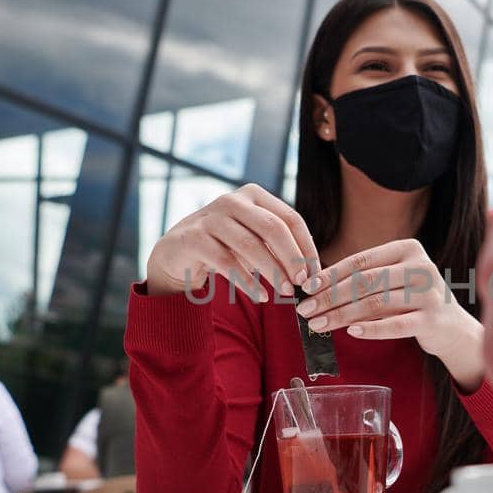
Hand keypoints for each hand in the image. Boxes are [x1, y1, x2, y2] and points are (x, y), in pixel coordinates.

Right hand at [145, 184, 320, 299]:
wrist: (177, 253)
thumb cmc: (224, 246)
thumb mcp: (253, 239)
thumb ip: (278, 246)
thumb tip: (312, 267)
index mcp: (253, 195)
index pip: (290, 218)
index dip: (306, 246)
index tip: (315, 272)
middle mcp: (232, 200)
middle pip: (273, 228)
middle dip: (292, 257)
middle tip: (303, 282)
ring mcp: (211, 217)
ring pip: (251, 245)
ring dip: (273, 271)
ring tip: (286, 292)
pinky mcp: (194, 238)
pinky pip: (227, 263)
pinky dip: (247, 282)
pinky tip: (261, 296)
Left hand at [297, 238, 483, 390]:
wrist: (451, 326)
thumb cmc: (412, 300)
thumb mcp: (394, 280)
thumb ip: (364, 279)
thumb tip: (316, 288)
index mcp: (408, 249)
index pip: (361, 260)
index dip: (331, 274)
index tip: (308, 287)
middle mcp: (421, 267)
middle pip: (366, 281)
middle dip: (331, 297)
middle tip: (306, 310)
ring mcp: (429, 293)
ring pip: (376, 303)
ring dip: (342, 315)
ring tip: (319, 324)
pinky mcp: (432, 320)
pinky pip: (395, 325)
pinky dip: (371, 329)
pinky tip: (350, 332)